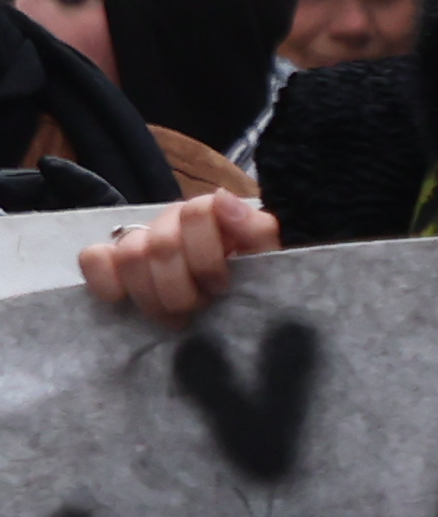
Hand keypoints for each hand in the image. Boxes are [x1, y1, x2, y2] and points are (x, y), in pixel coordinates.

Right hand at [75, 191, 273, 324]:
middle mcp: (169, 221)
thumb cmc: (252, 281)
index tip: (221, 287)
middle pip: (161, 245)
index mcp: (208, 214)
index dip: (207, 258)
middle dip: (181, 289)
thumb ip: (256, 230)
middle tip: (197, 310)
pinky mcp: (109, 262)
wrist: (232, 307)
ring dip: (152, 296)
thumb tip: (221, 198)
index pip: (196, 212)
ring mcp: (137, 240)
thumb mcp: (268, 259)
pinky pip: (91, 258)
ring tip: (174, 318)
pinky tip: (124, 300)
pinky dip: (105, 281)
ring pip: (129, 256)